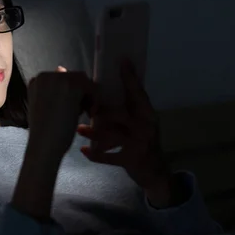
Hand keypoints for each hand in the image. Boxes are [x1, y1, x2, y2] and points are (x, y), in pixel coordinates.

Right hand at [26, 66, 96, 161]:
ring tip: (85, 113)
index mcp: (36, 80)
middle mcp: (44, 76)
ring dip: (88, 96)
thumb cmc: (45, 133)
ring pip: (83, 80)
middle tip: (81, 112)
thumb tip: (61, 68)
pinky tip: (89, 114)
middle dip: (80, 93)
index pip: (61, 78)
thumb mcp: (45, 107)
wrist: (44, 147)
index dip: (71, 92)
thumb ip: (53, 90)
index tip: (72, 109)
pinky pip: (91, 86)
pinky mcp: (71, 86)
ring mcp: (57, 79)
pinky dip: (94, 99)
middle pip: (73, 76)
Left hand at [76, 59, 176, 204]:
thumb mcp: (139, 123)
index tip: (122, 61)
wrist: (155, 173)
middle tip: (85, 106)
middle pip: (122, 113)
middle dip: (101, 110)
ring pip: (113, 135)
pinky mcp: (132, 160)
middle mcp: (146, 126)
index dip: (130, 78)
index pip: (138, 93)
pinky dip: (95, 155)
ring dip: (94, 132)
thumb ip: (127, 109)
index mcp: (147, 113)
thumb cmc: (141, 143)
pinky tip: (83, 151)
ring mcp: (141, 144)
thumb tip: (103, 92)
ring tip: (78, 129)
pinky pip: (110, 157)